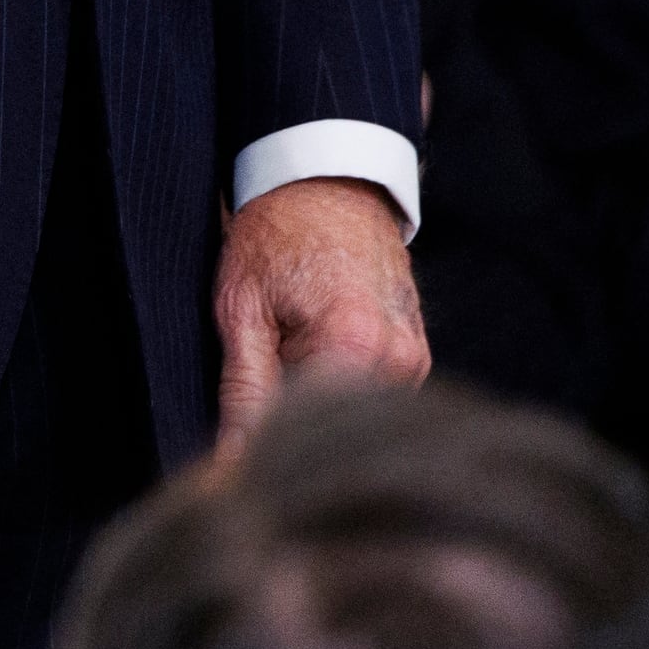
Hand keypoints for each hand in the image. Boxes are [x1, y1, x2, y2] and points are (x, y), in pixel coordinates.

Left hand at [213, 174, 426, 445]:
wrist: (325, 184)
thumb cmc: (274, 237)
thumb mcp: (241, 310)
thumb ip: (242, 391)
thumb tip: (231, 464)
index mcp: (354, 345)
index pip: (307, 432)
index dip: (264, 444)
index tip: (234, 449)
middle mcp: (398, 360)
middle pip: (337, 429)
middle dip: (293, 423)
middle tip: (259, 380)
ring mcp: (415, 361)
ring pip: (354, 417)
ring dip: (315, 403)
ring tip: (286, 352)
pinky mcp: (416, 359)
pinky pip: (369, 396)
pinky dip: (335, 387)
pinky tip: (312, 353)